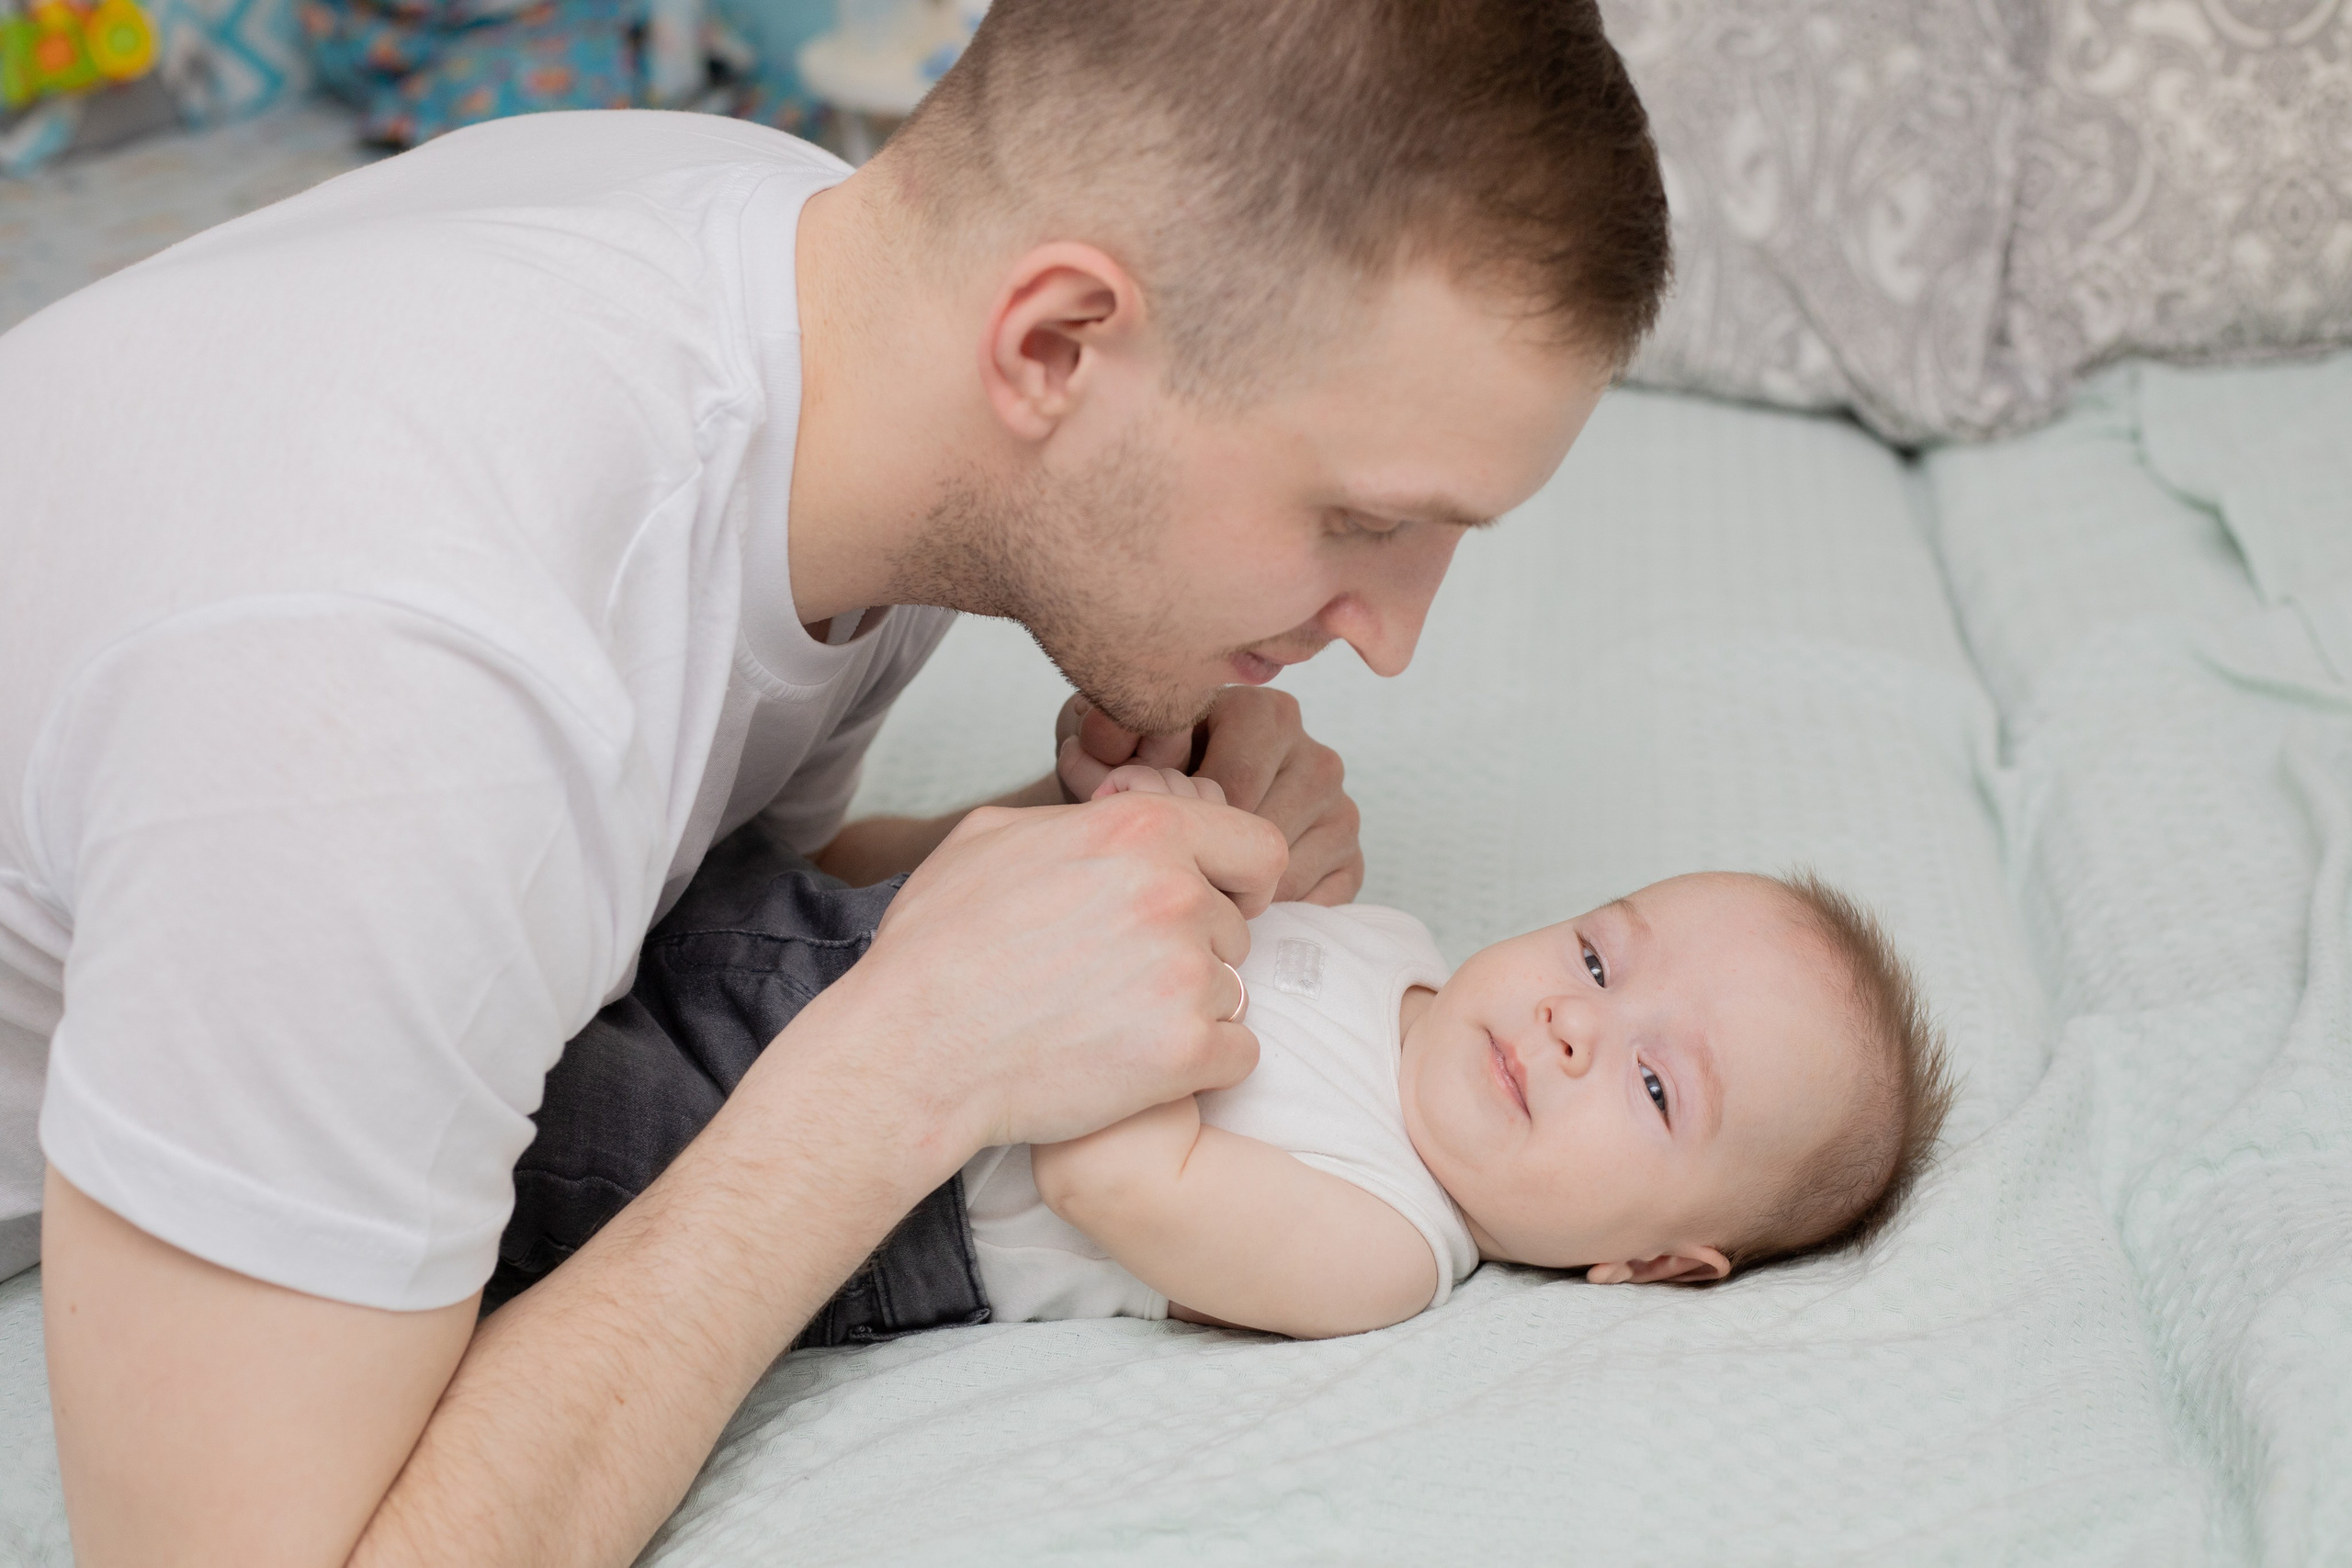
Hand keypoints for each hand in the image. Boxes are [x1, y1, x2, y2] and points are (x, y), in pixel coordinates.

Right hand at [812, 788, 1283, 1149]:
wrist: (911, 1051)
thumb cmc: (938, 946)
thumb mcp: (990, 837)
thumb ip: (1078, 821)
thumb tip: (1114, 817)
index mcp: (1140, 831)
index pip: (1259, 849)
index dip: (1241, 883)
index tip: (1218, 907)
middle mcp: (1175, 894)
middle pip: (1235, 929)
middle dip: (1194, 953)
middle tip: (1117, 979)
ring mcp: (1185, 975)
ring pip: (1233, 993)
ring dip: (1188, 1011)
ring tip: (1108, 1022)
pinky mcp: (1185, 1052)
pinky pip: (1237, 1055)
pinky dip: (1198, 1065)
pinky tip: (1134, 1064)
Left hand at [1055, 687, 1362, 904]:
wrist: (1160, 823)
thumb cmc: (1130, 781)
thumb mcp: (1101, 748)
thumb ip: (1099, 741)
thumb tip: (1102, 747)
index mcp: (1262, 713)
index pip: (1233, 785)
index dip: (1182, 823)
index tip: (1146, 834)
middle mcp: (1314, 754)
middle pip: (1265, 831)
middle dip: (1208, 861)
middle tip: (1165, 873)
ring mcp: (1339, 809)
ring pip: (1289, 870)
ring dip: (1235, 891)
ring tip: (1192, 886)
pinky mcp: (1351, 860)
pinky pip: (1318, 901)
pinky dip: (1272, 913)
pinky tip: (1232, 902)